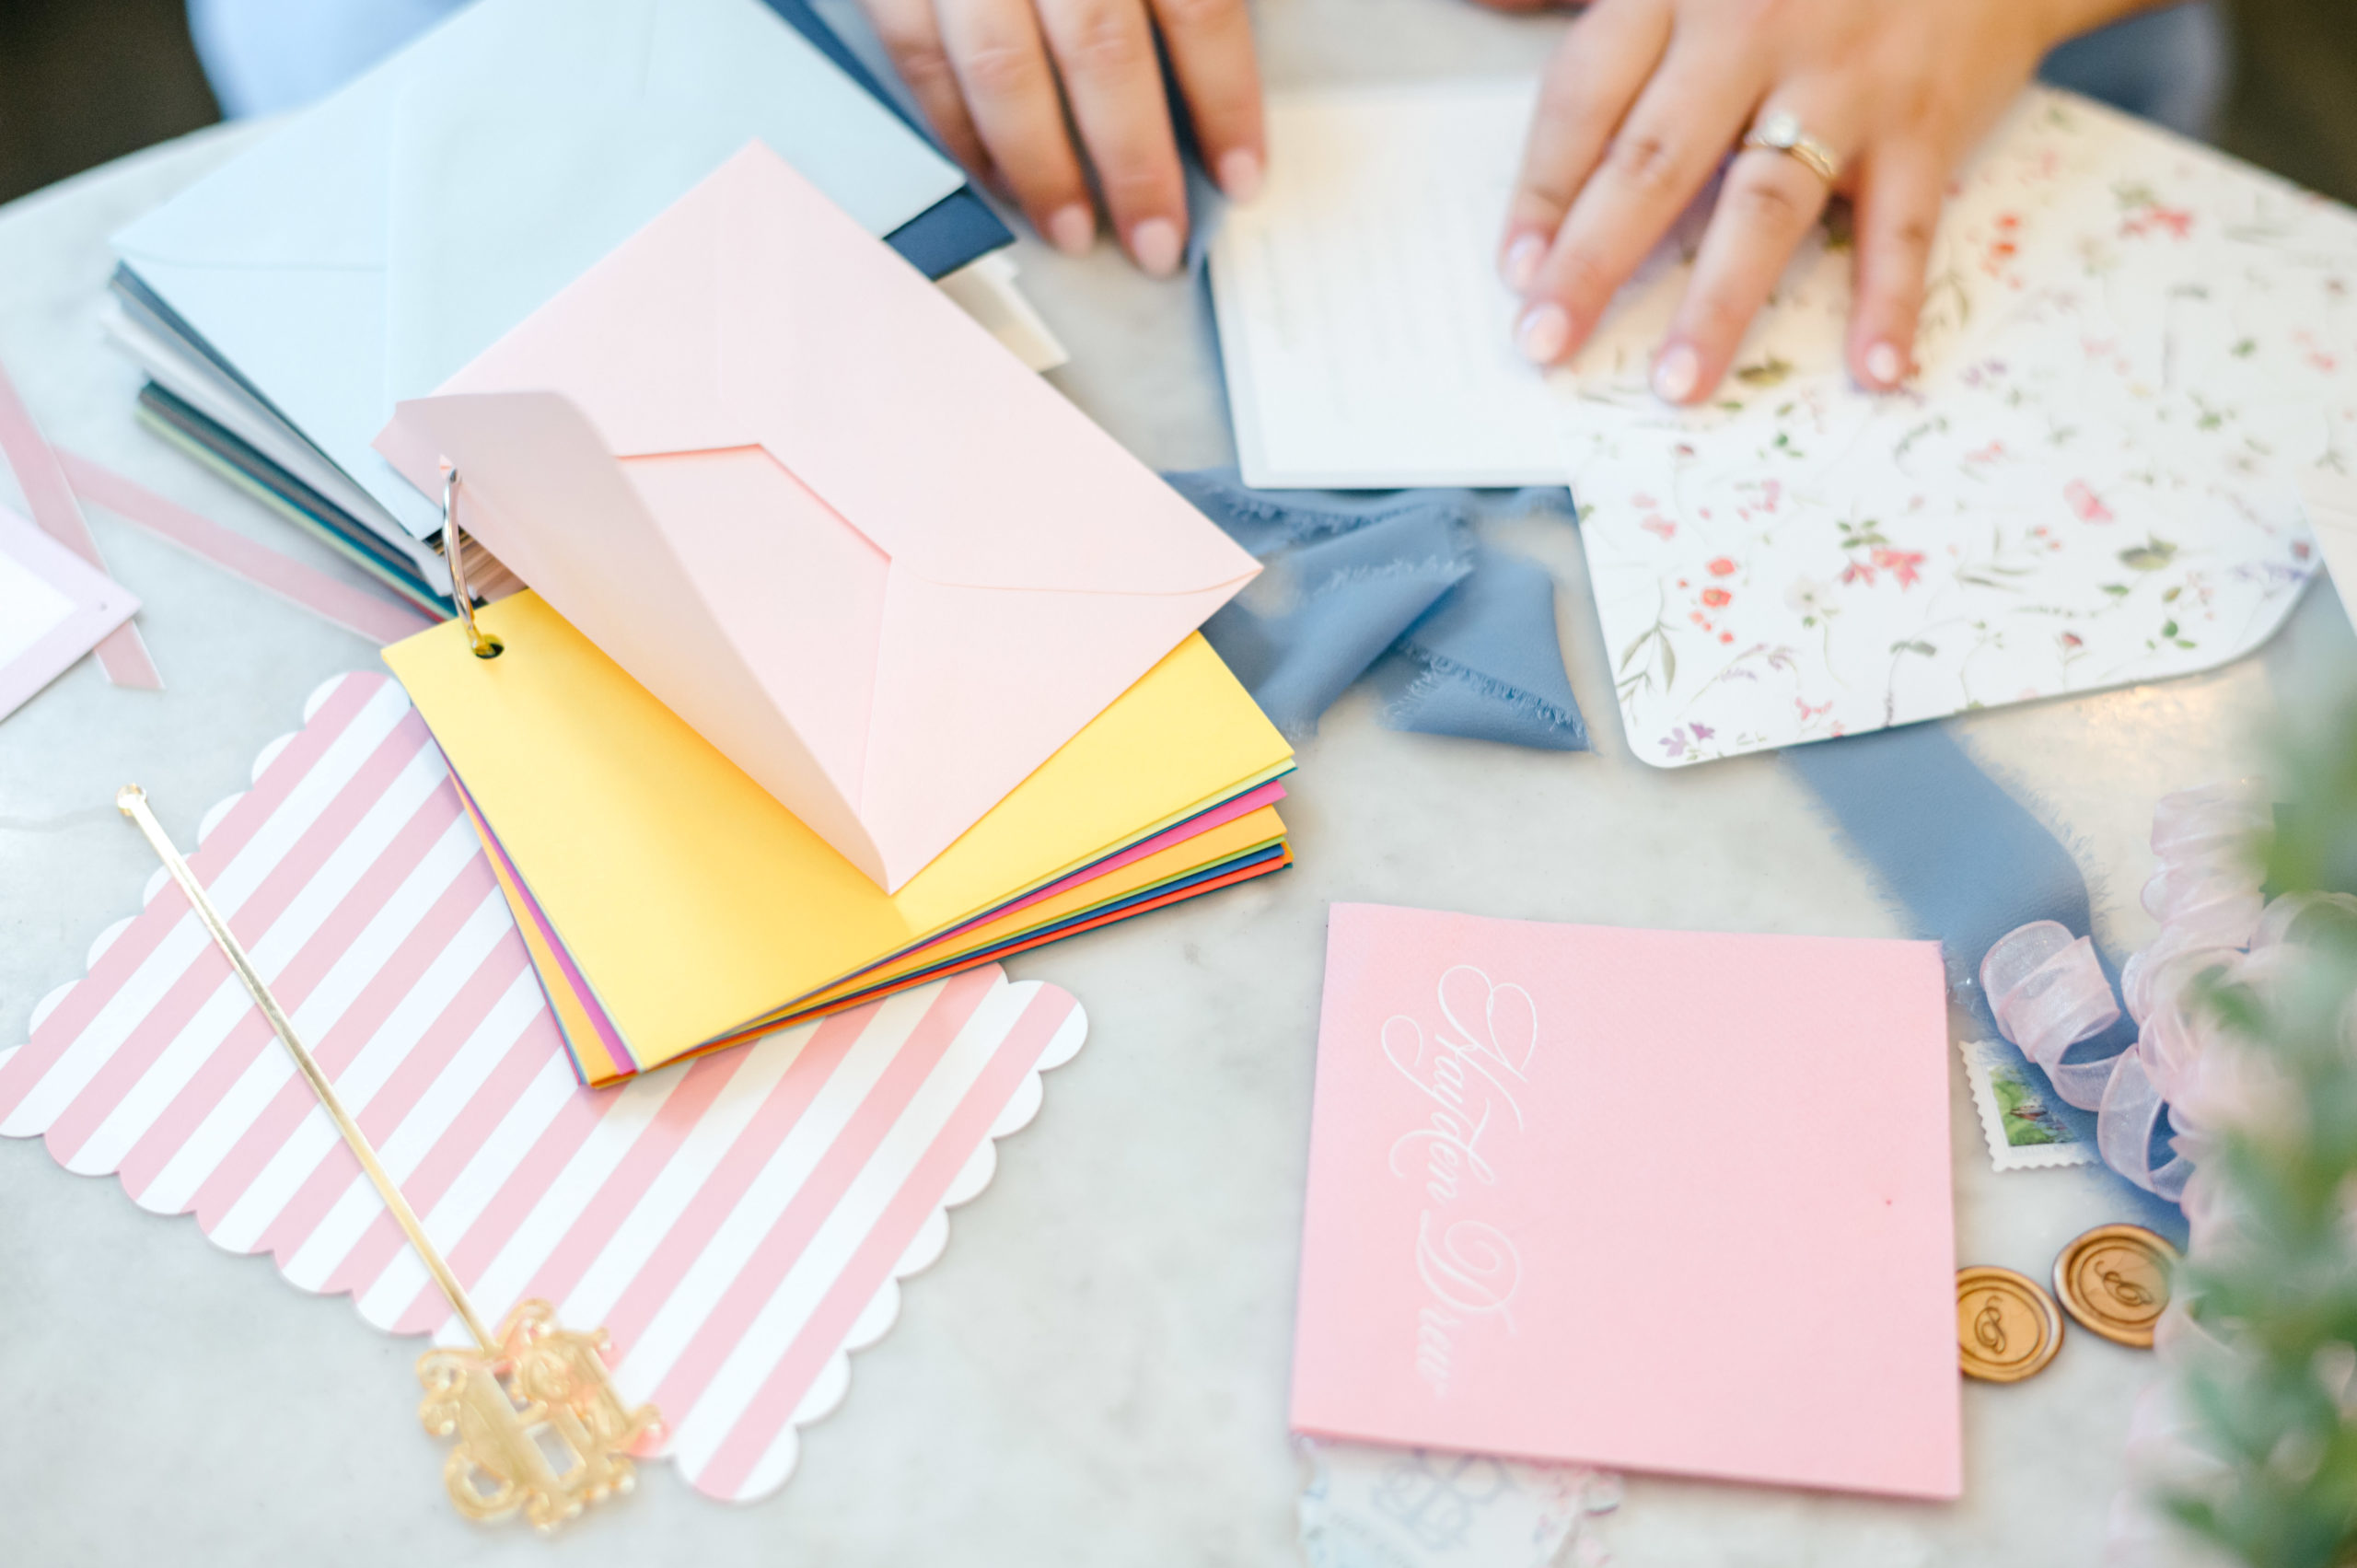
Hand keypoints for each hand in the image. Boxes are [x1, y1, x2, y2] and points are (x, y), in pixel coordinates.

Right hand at [857, 0, 1264, 274]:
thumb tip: (1199, 71)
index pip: (1195, 9)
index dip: (1223, 100)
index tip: (1243, 180)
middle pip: (1102, 52)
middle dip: (1133, 163)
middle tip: (1155, 244)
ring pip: (1003, 70)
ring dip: (1042, 167)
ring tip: (1073, 235)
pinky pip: (918, 57)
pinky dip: (957, 128)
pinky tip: (993, 178)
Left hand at [1493, 0, 2146, 399]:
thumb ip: (1602, 2)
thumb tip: (1486, 7)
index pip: (1586, 98)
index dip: (1542, 190)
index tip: (1514, 272)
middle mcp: (1752, 29)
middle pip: (1655, 162)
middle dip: (1593, 262)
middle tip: (1546, 345)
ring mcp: (1844, 79)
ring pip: (1765, 202)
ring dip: (1719, 303)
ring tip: (1678, 383)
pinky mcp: (1927, 117)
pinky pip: (1904, 223)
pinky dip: (1890, 299)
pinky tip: (1873, 369)